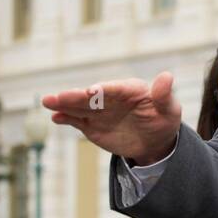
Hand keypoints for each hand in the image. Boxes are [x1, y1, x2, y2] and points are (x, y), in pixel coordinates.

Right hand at [42, 71, 181, 164]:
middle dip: (75, 96)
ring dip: (64, 104)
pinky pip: (76, 120)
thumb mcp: (169, 109)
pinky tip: (55, 117)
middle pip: (91, 96)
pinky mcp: (91, 124)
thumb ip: (164, 95)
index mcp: (129, 89)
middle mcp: (110, 97)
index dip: (103, 89)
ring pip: (79, 106)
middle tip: (60, 97)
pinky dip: (66, 118)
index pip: (114, 88)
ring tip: (48, 102)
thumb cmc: (163, 120)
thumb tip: (167, 76)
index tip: (91, 92)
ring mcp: (99, 110)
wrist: (154, 140)